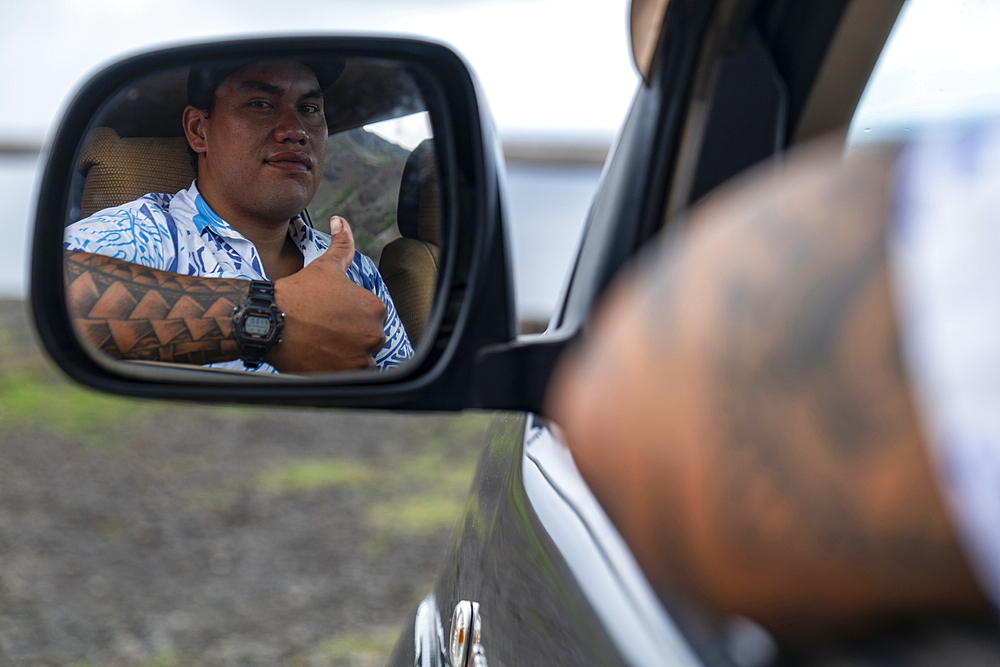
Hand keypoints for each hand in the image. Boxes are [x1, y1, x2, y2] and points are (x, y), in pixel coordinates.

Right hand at [267, 217, 386, 371]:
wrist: (267, 320)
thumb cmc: (296, 293)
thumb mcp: (324, 266)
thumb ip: (342, 246)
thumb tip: (341, 222)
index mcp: (374, 306)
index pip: (373, 316)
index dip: (352, 317)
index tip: (333, 317)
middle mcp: (374, 333)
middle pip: (370, 339)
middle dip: (352, 337)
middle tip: (326, 332)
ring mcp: (361, 357)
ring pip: (364, 360)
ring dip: (349, 355)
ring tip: (324, 346)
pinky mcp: (346, 376)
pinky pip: (354, 377)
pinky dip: (341, 371)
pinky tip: (324, 360)